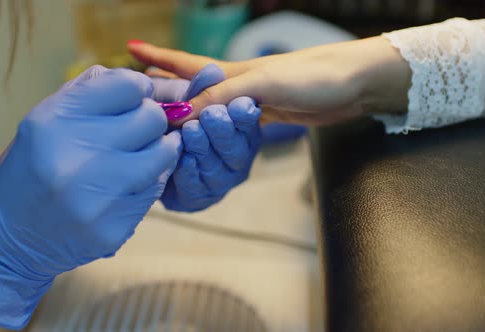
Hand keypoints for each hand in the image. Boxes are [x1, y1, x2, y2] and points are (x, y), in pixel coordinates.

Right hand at [0, 66, 181, 328]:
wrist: (8, 238)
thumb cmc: (33, 168)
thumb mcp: (46, 120)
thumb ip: (93, 92)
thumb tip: (147, 82)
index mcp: (54, 121)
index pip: (128, 85)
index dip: (138, 89)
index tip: (134, 100)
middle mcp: (76, 157)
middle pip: (153, 119)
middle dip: (150, 121)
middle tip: (137, 130)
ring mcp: (97, 197)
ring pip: (163, 155)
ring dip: (157, 152)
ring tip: (137, 156)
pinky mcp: (113, 228)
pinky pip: (154, 191)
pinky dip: (148, 183)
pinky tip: (125, 186)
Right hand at [129, 37, 411, 125]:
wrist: (355, 83)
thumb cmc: (313, 75)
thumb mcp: (263, 85)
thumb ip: (222, 97)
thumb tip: (181, 114)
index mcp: (231, 72)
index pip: (184, 63)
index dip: (157, 57)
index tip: (130, 50)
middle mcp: (237, 84)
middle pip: (192, 83)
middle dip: (165, 83)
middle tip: (139, 88)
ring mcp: (252, 100)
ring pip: (210, 104)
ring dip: (188, 106)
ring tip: (168, 112)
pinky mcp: (269, 115)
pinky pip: (232, 121)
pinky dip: (216, 124)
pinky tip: (211, 127)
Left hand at [151, 64, 261, 211]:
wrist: (160, 167)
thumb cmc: (182, 126)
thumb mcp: (192, 102)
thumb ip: (203, 90)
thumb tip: (209, 69)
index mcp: (242, 132)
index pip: (246, 123)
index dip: (244, 115)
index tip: (239, 104)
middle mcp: (237, 157)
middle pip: (234, 147)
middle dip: (222, 130)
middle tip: (211, 115)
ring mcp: (221, 180)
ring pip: (215, 166)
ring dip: (203, 147)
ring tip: (190, 131)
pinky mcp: (201, 197)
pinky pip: (197, 186)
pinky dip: (189, 171)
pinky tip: (183, 158)